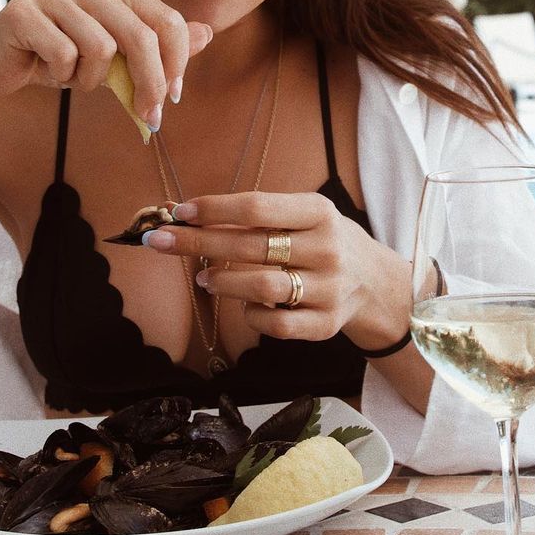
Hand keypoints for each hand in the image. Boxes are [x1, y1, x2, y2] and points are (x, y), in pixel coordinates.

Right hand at [0, 0, 212, 126]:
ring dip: (92, 79)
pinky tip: (48, 69)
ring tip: (74, 76)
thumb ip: (158, 43)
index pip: (165, 19)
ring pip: (102, 49)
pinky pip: (65, 56)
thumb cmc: (60, 56)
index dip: (176, 64)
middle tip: (148, 116)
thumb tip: (206, 34)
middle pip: (141, 36)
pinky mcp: (23, 11)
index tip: (172, 98)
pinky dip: (62, 76)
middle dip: (150, 83)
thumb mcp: (115, 54)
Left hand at [141, 191, 406, 343]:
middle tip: (159, 240)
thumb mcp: (305, 215)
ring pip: (262, 288)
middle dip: (197, 242)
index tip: (179, 211)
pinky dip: (252, 315)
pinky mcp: (325, 325)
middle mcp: (326, 249)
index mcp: (319, 212)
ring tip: (203, 277)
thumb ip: (258, 215)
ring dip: (223, 282)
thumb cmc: (323, 240)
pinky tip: (242, 305)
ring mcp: (328, 289)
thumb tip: (186, 213)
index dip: (214, 209)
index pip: (258, 208)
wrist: (375, 282)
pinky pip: (276, 325)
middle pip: (251, 246)